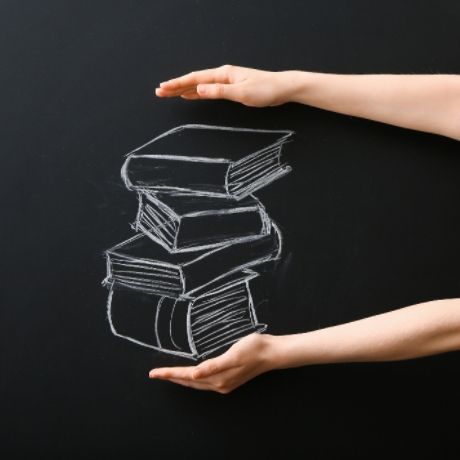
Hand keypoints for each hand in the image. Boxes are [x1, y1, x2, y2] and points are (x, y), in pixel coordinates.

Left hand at [149, 333, 275, 393]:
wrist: (271, 353)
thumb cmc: (253, 349)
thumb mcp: (233, 355)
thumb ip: (213, 366)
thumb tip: (194, 375)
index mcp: (218, 379)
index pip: (188, 377)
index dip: (170, 374)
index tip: (154, 373)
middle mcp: (219, 384)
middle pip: (189, 382)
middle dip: (171, 378)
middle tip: (154, 375)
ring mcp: (224, 383)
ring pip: (195, 383)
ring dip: (180, 379)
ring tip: (167, 375)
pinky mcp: (228, 378)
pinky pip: (204, 381)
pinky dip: (193, 378)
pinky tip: (192, 375)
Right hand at [155, 65, 292, 106]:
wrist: (282, 88)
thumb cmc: (265, 90)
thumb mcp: (242, 93)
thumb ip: (220, 91)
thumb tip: (199, 89)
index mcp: (223, 74)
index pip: (195, 79)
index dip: (177, 84)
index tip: (163, 88)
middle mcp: (222, 75)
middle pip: (194, 80)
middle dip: (176, 86)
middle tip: (159, 92)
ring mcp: (226, 80)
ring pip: (199, 85)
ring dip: (184, 89)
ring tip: (169, 93)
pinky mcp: (230, 87)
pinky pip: (208, 89)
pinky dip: (197, 92)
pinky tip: (191, 95)